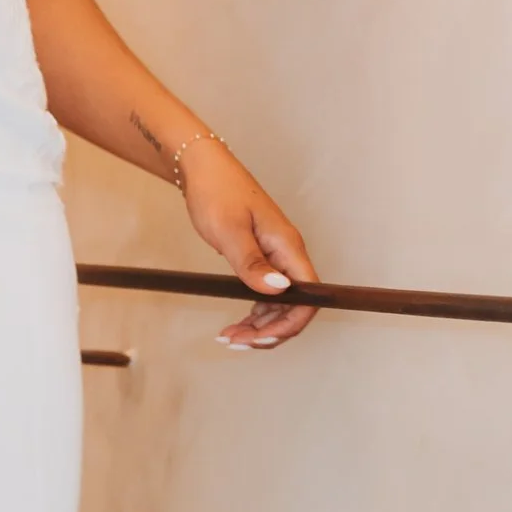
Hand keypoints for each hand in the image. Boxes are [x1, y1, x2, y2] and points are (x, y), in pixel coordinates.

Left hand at [180, 137, 317, 345]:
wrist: (204, 169)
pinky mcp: (261, 258)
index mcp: (288, 247)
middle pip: (295, 307)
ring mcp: (276, 257)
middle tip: (235, 341)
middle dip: (269, 331)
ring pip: (280, 304)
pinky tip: (237, 322)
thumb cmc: (217, 192)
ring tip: (230, 337)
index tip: (258, 338)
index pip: (307, 298)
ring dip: (259, 325)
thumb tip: (279, 289)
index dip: (288, 324)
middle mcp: (287, 254)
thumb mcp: (230, 231)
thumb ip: (253, 263)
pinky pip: (267, 294)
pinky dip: (254, 312)